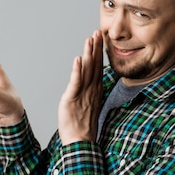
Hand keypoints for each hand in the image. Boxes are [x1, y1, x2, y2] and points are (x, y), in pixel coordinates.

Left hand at [58, 30, 103, 144]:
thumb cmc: (82, 126)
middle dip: (96, 48)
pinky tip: (78, 59)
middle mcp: (92, 90)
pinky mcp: (73, 99)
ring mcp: (84, 94)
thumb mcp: (88, 105)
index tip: (101, 39)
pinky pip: (76, 83)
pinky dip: (77, 70)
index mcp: (95, 90)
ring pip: (87, 70)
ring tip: (90, 39)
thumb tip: (88, 82)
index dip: (99, 52)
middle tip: (98, 32)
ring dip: (89, 54)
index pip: (98, 67)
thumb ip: (89, 91)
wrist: (80, 141)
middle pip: (95, 65)